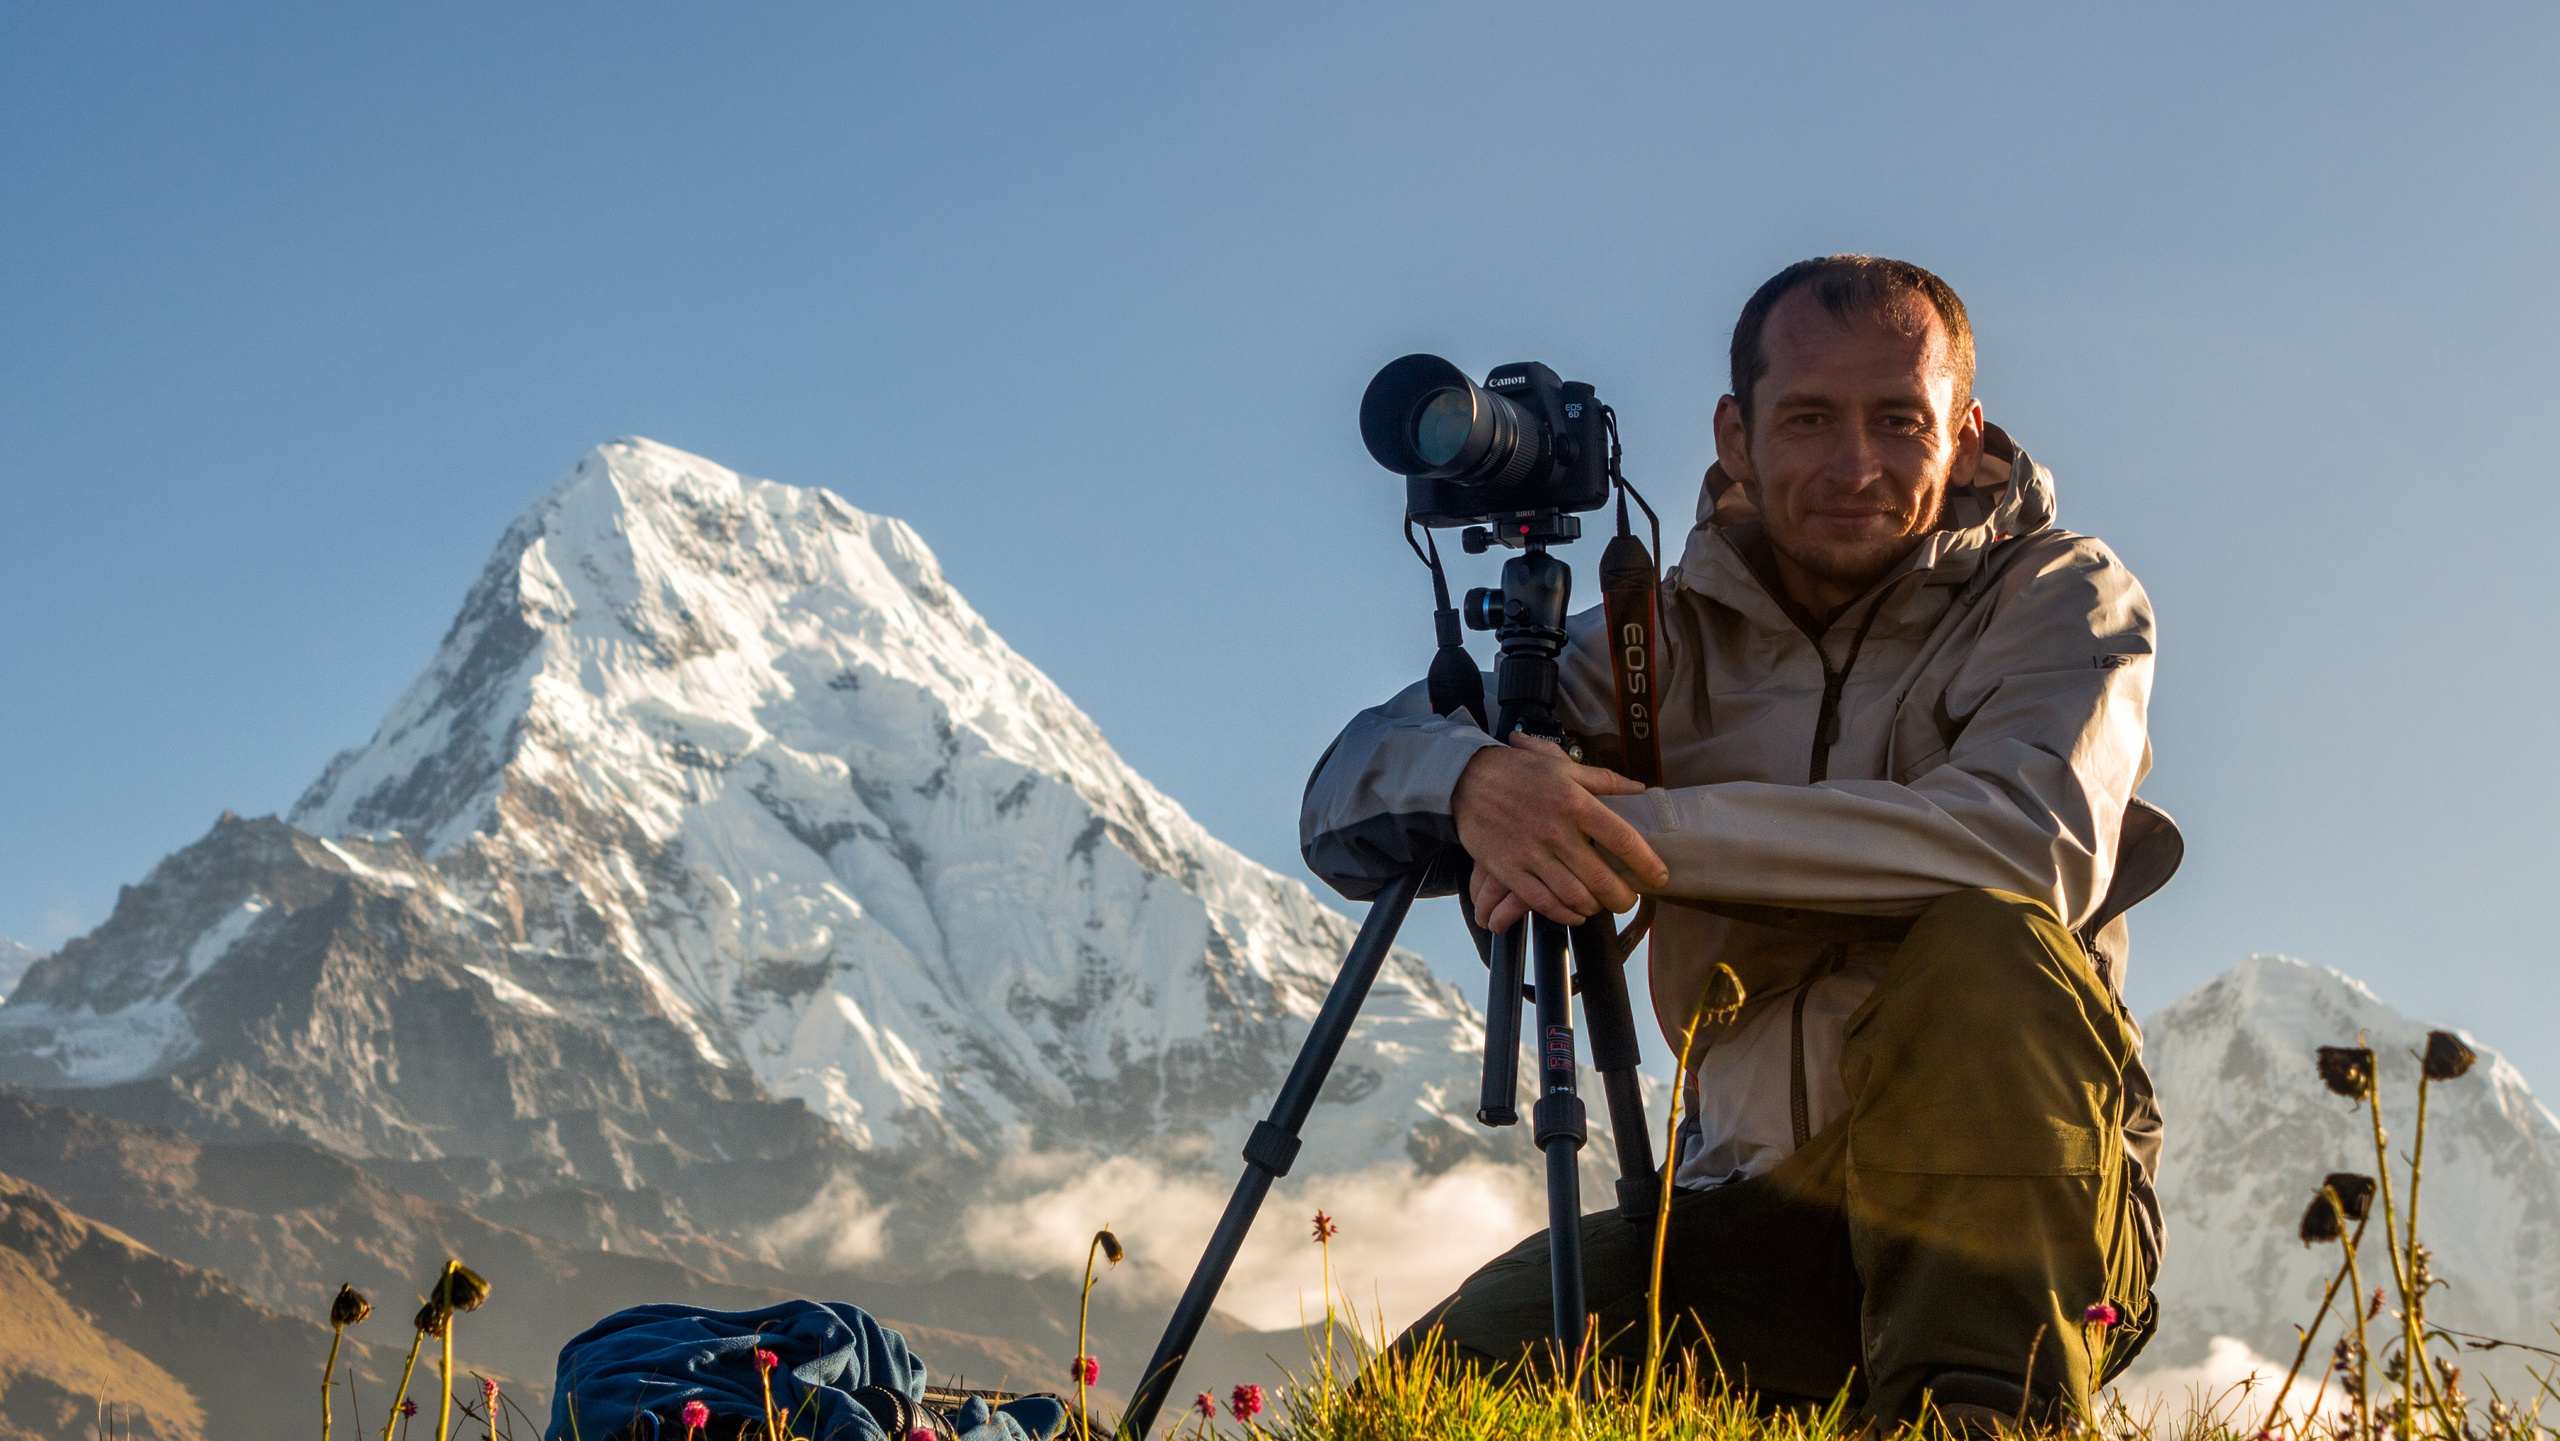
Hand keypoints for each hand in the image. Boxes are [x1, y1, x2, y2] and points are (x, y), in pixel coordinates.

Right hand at [1454, 733, 1668, 932]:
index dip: (1646, 862)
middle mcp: (1557, 832)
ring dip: (1594, 907)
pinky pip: (1543, 902)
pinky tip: (1574, 913)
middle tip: (1629, 900)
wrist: (1466, 779)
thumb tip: (1640, 788)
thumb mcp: (1562, 767)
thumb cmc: (1518, 771)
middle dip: (1623, 897)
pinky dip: (1564, 914)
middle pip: (1602, 878)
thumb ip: (1604, 780)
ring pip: (1575, 895)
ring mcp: (1532, 854)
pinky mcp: (1509, 870)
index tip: (1660, 877)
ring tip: (1600, 905)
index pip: (1622, 838)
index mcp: (1575, 803)